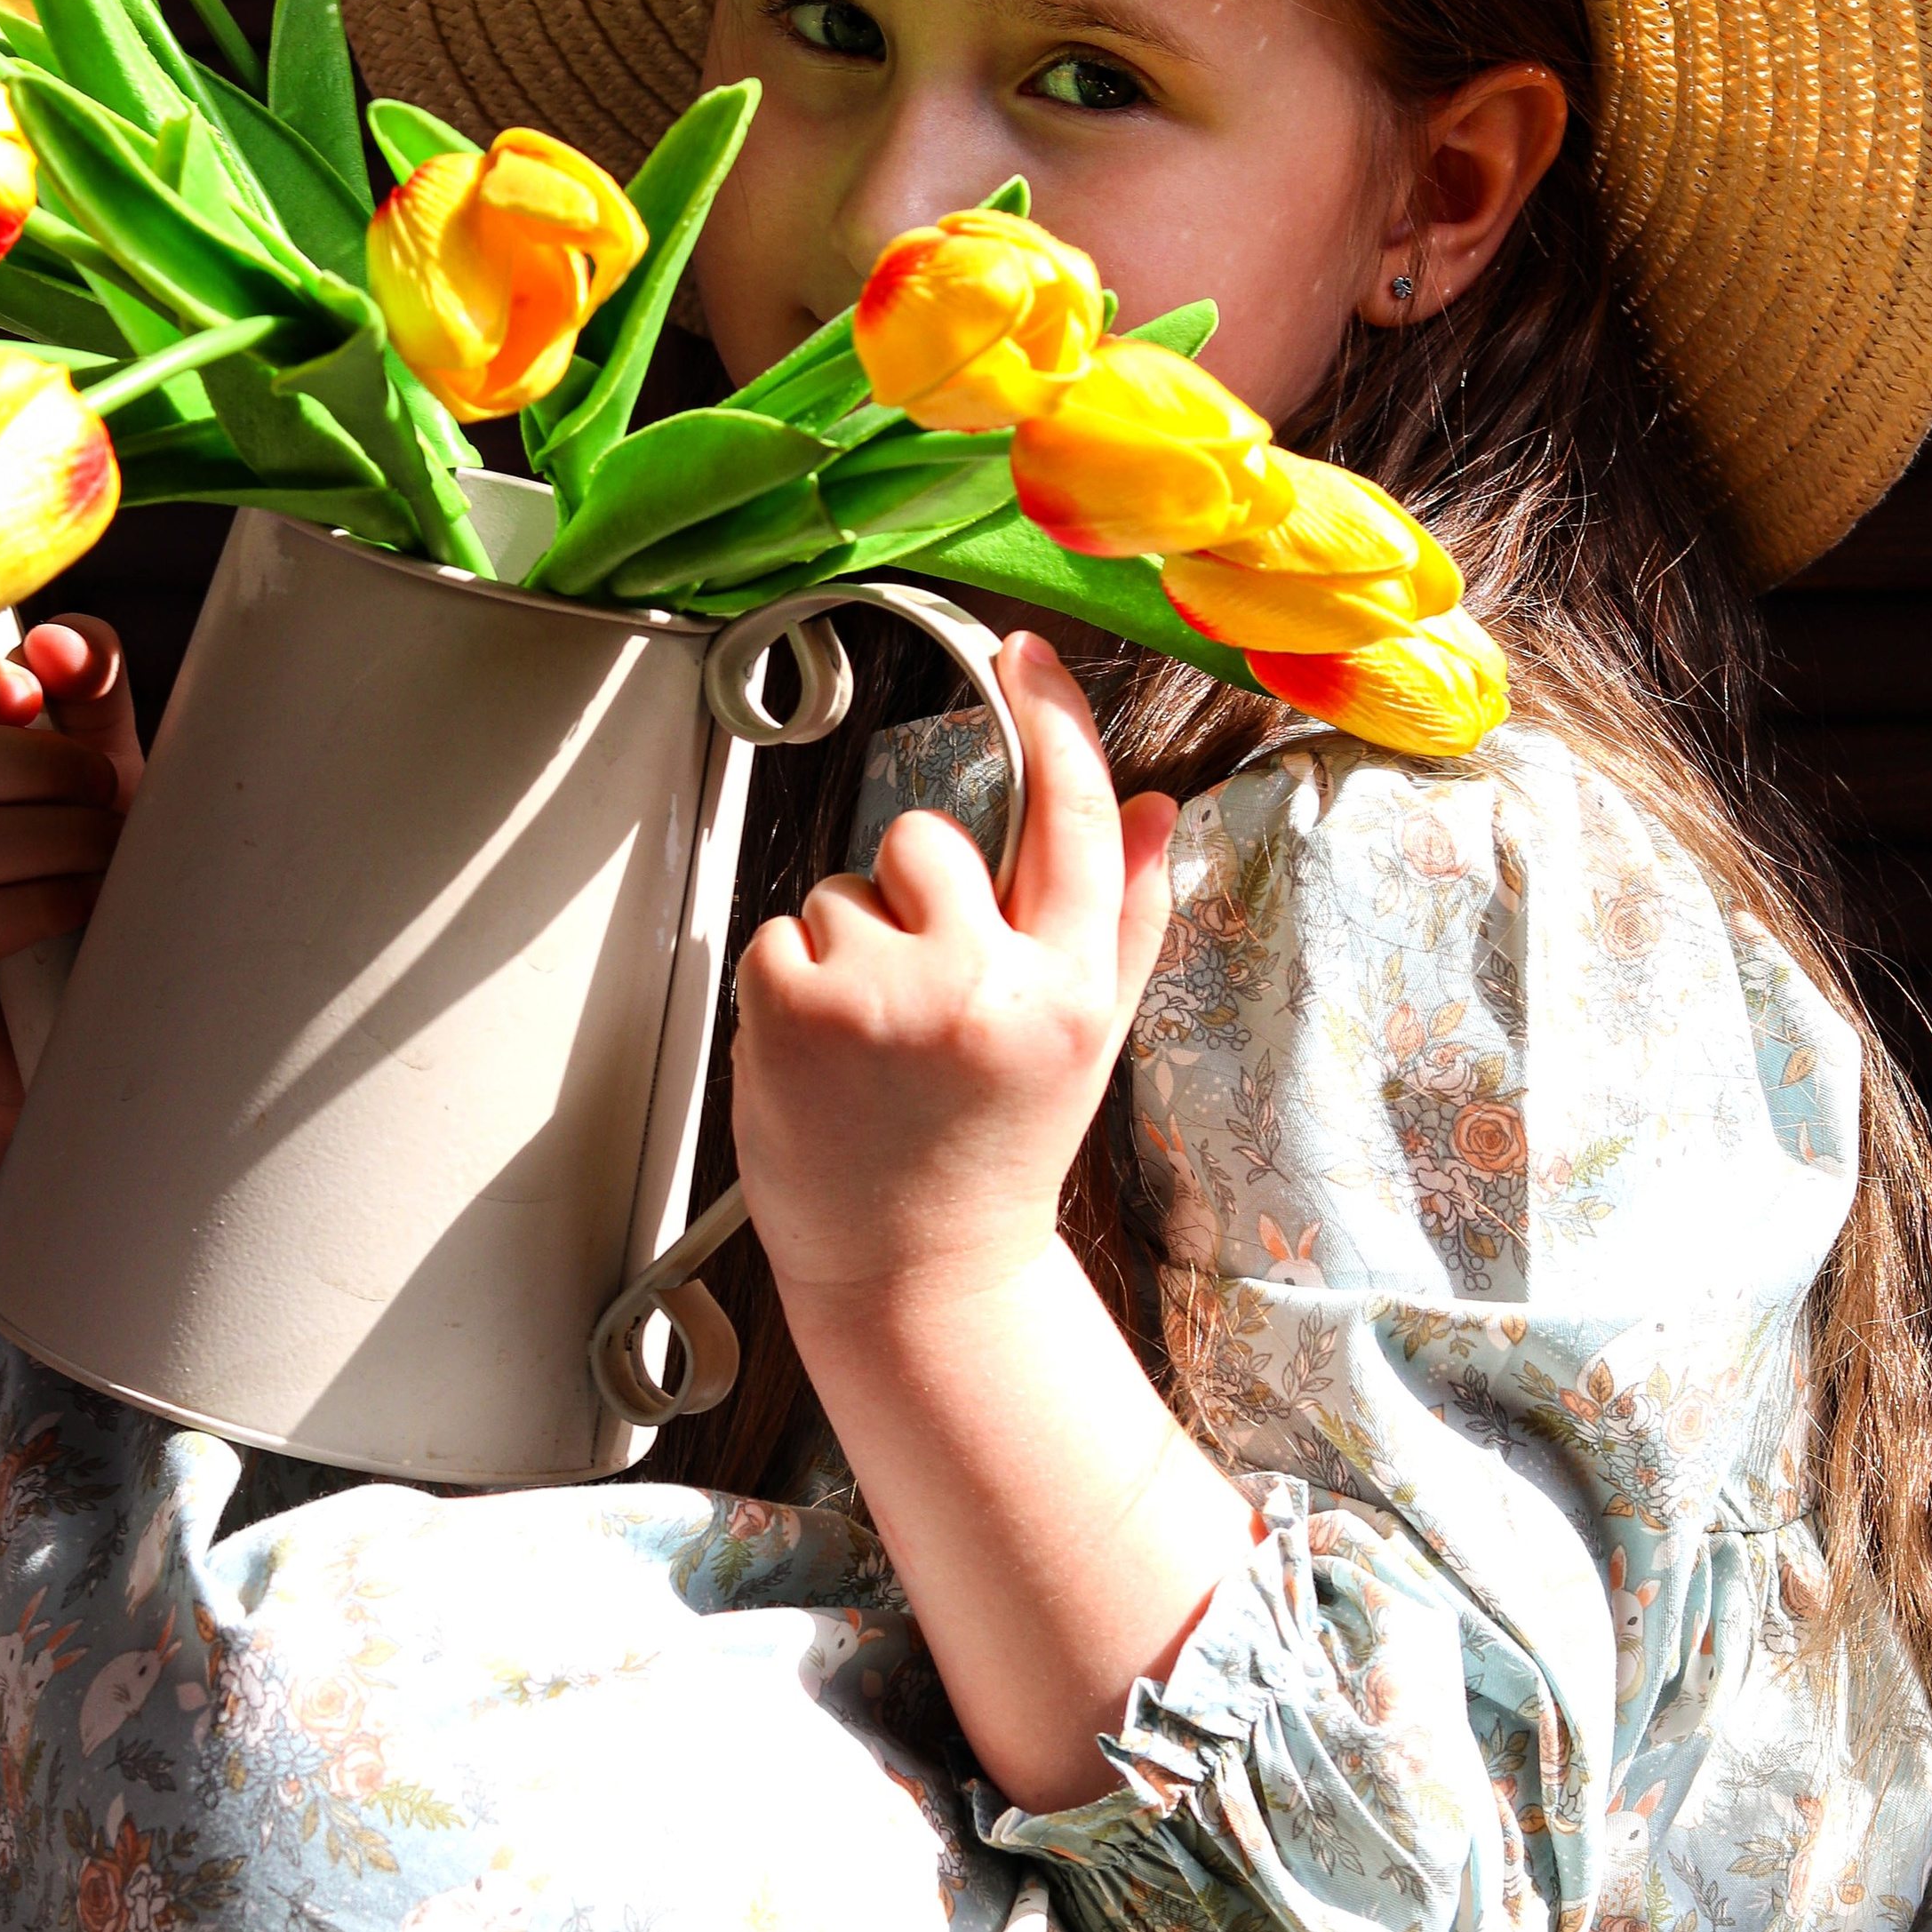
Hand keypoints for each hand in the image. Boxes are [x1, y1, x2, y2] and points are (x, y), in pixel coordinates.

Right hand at [0, 616, 142, 1132]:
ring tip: (105, 847)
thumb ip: (83, 683)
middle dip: (40, 768)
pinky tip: (84, 901)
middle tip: (102, 788)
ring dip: (55, 838)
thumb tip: (58, 642)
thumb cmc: (62, 851)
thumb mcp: (82, 753)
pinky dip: (43, 905)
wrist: (66, 988)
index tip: (31, 696)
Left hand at [734, 631, 1254, 1812]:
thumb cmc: (995, 1154)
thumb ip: (1120, 920)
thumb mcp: (1086, 1040)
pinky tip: (821, 1056)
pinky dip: (787, 983)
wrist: (916, 1275)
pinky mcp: (796, 1010)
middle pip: (931, 841)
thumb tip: (1150, 808)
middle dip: (914, 896)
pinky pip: (781, 931)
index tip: (1027, 656)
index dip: (1052, 722)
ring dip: (846, 948)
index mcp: (1067, 989)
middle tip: (922, 996)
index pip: (1070, 821)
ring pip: (845, 890)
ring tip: (870, 1044)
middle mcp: (984, 985)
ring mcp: (886, 996)